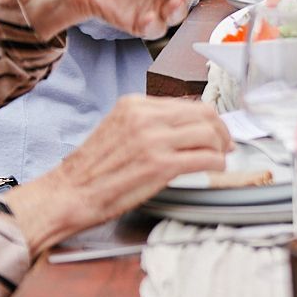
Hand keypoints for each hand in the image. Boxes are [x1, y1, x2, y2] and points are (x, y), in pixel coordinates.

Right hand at [6, 97, 230, 250]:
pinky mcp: (160, 165)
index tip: (215, 130)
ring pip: (208, 133)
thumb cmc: (91, 170)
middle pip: (203, 113)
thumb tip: (182, 127)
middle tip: (226, 145)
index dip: (207, 118)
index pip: (186, 103)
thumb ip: (147, 123)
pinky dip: (217, 163)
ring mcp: (153, 140)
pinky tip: (215, 169)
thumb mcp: (118, 129)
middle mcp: (144, 117)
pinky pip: (205, 158)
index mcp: (134, 105)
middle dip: (221, 130)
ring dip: (221, 147)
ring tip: (220, 158)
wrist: (69, 193)